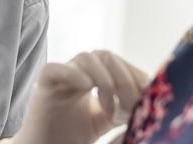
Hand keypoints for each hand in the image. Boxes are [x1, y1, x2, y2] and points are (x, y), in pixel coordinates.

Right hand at [12, 50, 149, 143]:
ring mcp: (59, 79)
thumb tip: (150, 102)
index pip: (117, 62)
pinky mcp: (42, 87)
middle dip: (125, 79)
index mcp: (92, 78)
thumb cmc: (71, 139)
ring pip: (86, 57)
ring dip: (104, 80)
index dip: (135, 76)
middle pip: (106, 55)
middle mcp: (76, 74)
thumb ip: (123, 110)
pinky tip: (86, 90)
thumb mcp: (105, 122)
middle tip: (132, 107)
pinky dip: (73, 75)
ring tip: (109, 109)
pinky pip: (54, 68)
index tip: (148, 98)